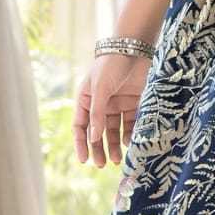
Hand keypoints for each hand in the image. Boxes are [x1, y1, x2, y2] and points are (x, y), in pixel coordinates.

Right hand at [73, 51, 151, 166]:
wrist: (134, 48)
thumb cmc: (111, 65)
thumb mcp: (100, 89)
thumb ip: (97, 113)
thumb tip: (93, 138)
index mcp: (86, 100)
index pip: (80, 127)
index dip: (81, 144)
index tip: (84, 160)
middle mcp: (101, 105)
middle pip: (97, 132)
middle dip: (99, 149)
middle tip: (101, 165)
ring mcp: (117, 105)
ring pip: (114, 131)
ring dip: (114, 146)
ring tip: (117, 160)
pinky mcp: (134, 104)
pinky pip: (130, 124)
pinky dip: (129, 135)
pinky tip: (130, 144)